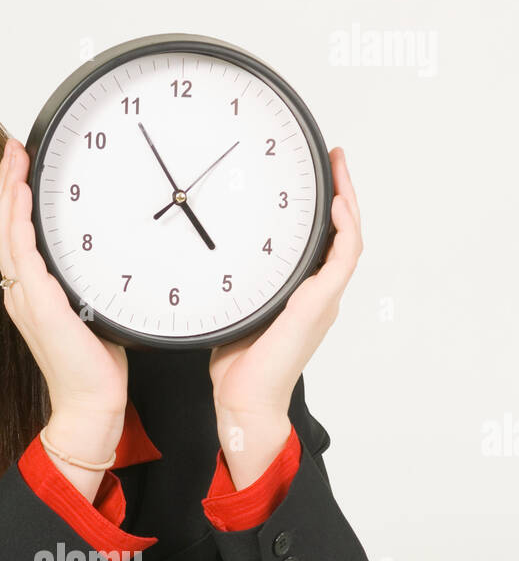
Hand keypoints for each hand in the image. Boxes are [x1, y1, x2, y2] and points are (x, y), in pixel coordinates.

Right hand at [0, 138, 128, 429]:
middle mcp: (19, 293)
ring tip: (13, 160)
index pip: (12, 237)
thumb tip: (102, 261)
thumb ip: (86, 287)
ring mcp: (24, 297)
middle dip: (5, 183)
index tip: (19, 170)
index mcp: (28, 294)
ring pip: (4, 233)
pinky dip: (17, 219)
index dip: (10, 200)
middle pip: (1, 226)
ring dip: (7, 191)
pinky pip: (20, 252)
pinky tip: (20, 194)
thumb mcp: (91, 314)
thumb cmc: (92, 369)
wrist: (90, 404)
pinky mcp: (37, 303)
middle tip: (13, 149)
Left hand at [208, 147, 362, 427]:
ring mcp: (323, 300)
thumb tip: (211, 257)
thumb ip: (236, 284)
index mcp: (303, 296)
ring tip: (341, 170)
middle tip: (335, 160)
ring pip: (349, 241)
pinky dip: (345, 229)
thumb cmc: (239, 369)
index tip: (317, 179)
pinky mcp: (319, 305)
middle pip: (341, 235)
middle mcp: (319, 295)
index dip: (325, 210)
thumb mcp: (234, 311)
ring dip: (349, 201)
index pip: (322, 244)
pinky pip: (343, 259)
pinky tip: (337, 204)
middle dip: (342, 193)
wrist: (245, 400)